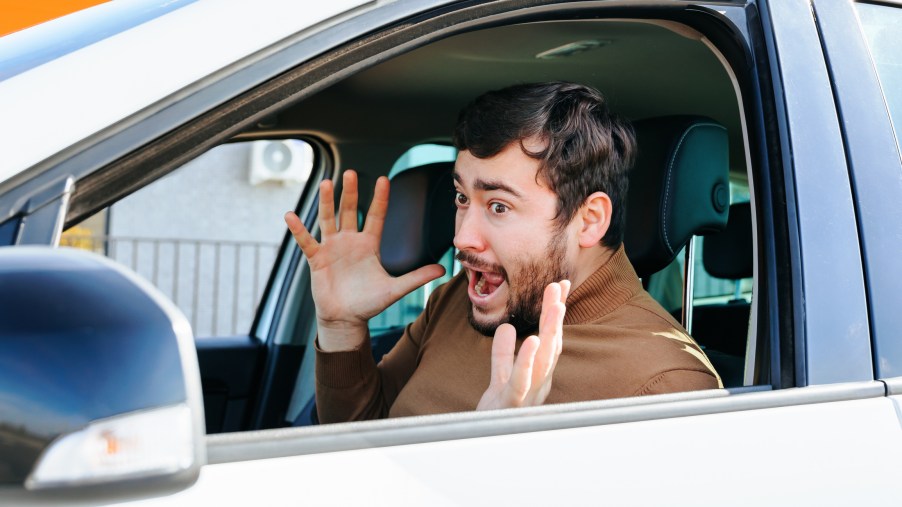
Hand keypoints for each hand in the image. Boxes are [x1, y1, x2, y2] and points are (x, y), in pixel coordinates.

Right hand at [285, 170, 444, 350]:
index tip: (384, 179)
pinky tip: (291, 215)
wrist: (346, 319)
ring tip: (327, 183)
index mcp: (369, 245)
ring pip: (328, 219)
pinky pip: (306, 241)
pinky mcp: (317, 259)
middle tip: (350, 172)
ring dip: (327, 202)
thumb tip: (443, 270)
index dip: (379, 199)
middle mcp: (350, 241)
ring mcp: (332, 248)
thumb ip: (417, 277)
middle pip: (350, 211)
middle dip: (350, 193)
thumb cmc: (369, 303)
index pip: (375, 216)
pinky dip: (298, 229)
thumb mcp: (395, 289)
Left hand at [476, 280, 570, 409]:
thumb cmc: (497, 415)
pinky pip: (521, 382)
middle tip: (558, 285)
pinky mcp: (512, 407)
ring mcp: (529, 396)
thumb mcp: (499, 378)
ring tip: (555, 306)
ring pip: (544, 361)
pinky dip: (527, 361)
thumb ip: (502, 354)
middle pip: (552, 345)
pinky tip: (531, 341)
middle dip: (556, 315)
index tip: (560, 284)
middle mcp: (539, 385)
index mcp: (538, 376)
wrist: (483, 446)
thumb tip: (507, 327)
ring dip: (551, 332)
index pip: (550, 339)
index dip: (554, 312)